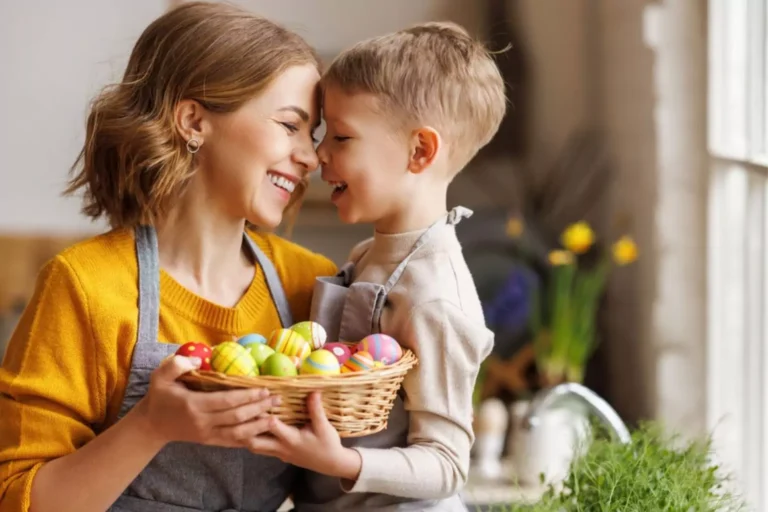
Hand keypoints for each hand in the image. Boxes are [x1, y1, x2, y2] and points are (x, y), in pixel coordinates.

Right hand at [132, 355, 279, 447]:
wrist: (152, 424)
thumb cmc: (160, 396)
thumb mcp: (160, 376)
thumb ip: (176, 365)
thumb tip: (196, 359)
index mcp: (194, 405)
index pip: (226, 401)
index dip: (247, 396)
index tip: (264, 389)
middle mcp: (203, 422)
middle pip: (237, 417)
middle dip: (259, 408)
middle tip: (276, 399)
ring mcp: (207, 434)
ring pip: (238, 433)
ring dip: (258, 425)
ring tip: (275, 417)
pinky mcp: (210, 441)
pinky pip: (232, 442)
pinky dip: (249, 438)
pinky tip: (262, 432)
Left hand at [246, 392, 361, 480]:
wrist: (331, 464)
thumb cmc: (327, 444)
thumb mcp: (324, 427)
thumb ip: (316, 410)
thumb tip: (313, 392)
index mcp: (291, 439)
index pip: (272, 426)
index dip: (264, 412)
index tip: (259, 399)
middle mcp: (281, 448)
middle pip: (254, 441)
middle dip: (246, 427)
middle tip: (241, 410)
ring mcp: (278, 453)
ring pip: (253, 446)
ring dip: (246, 434)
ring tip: (242, 418)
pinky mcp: (279, 454)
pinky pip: (260, 448)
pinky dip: (252, 438)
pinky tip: (250, 428)